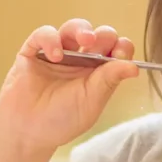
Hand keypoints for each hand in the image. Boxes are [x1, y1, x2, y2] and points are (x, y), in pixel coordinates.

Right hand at [0, 20, 138, 149]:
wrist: (27, 132)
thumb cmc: (61, 121)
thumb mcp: (91, 102)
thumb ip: (109, 81)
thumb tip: (134, 67)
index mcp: (98, 72)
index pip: (116, 50)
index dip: (122, 47)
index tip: (122, 53)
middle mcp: (79, 59)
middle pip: (98, 35)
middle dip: (104, 35)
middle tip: (101, 43)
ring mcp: (57, 53)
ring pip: (73, 28)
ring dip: (81, 29)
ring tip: (85, 39)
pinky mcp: (33, 51)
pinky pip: (44, 34)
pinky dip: (51, 39)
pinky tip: (56, 55)